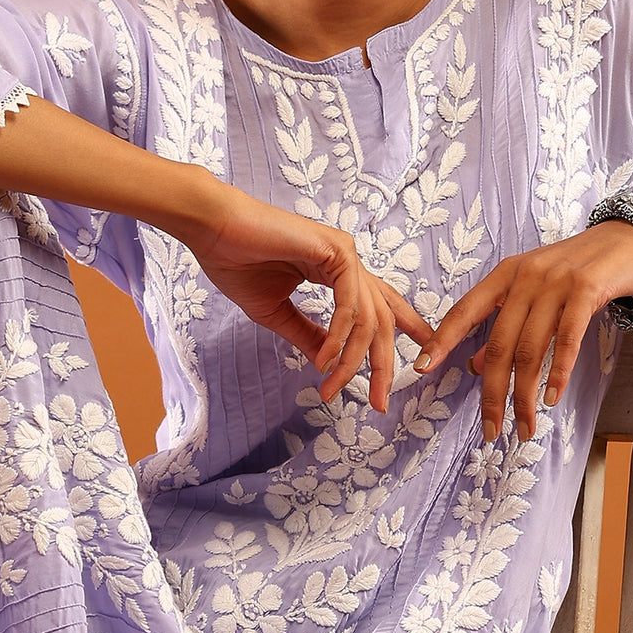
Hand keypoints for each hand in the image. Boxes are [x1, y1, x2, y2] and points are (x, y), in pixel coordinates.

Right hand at [181, 184, 432, 412]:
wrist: (212, 230)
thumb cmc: (237, 262)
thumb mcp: (277, 312)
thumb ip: (307, 336)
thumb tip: (330, 364)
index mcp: (338, 272)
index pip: (380, 306)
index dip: (405, 332)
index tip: (421, 361)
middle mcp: (348, 262)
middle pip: (382, 319)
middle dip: (384, 364)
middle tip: (380, 402)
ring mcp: (345, 253)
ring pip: (367, 317)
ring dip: (353, 359)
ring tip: (333, 387)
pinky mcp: (335, 250)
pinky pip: (350, 304)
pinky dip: (340, 336)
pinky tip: (326, 359)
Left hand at [412, 221, 632, 440]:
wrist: (631, 240)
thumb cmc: (580, 270)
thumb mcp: (536, 291)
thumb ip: (506, 324)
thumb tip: (475, 366)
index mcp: (506, 274)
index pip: (465, 310)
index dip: (442, 340)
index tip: (423, 368)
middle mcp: (525, 276)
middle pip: (499, 344)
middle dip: (492, 392)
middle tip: (491, 430)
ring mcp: (556, 282)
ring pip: (530, 349)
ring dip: (525, 395)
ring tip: (525, 427)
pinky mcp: (587, 289)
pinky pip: (566, 339)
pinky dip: (557, 373)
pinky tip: (551, 398)